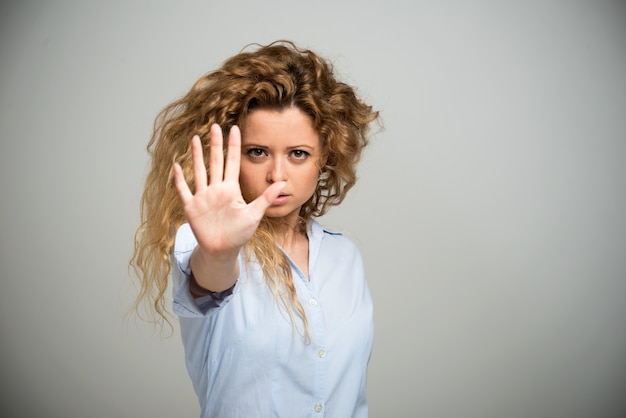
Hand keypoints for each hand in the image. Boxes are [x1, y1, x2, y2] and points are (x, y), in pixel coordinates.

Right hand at [173, 124, 285, 259]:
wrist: (223, 250)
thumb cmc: (239, 234)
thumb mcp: (254, 215)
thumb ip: (266, 198)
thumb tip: (284, 184)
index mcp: (231, 189)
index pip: (233, 162)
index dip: (233, 146)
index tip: (235, 129)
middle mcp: (216, 189)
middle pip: (215, 162)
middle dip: (215, 144)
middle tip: (215, 126)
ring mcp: (203, 197)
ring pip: (199, 171)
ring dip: (196, 156)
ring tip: (195, 138)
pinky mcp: (192, 207)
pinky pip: (184, 190)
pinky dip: (179, 179)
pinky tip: (176, 166)